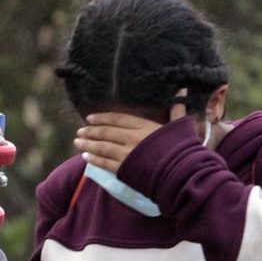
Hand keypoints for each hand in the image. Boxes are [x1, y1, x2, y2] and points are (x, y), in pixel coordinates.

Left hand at [74, 102, 188, 172]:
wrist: (182, 172)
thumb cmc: (183, 149)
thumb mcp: (180, 126)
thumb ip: (177, 109)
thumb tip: (182, 88)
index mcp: (144, 126)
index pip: (118, 119)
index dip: (103, 118)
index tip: (90, 118)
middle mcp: (132, 138)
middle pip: (107, 133)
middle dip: (91, 132)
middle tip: (80, 131)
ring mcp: (127, 154)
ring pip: (102, 147)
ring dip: (88, 144)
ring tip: (77, 143)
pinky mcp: (125, 170)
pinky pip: (105, 163)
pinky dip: (94, 160)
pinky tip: (86, 158)